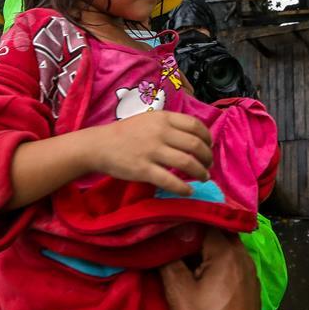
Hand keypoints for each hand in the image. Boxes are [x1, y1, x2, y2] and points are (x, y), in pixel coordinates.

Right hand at [86, 111, 212, 195]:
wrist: (99, 145)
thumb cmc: (126, 133)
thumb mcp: (149, 120)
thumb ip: (170, 125)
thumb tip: (195, 137)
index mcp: (163, 118)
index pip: (195, 125)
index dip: (207, 138)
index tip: (209, 147)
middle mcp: (160, 132)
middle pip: (195, 144)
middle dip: (207, 158)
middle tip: (208, 166)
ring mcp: (152, 151)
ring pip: (186, 162)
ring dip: (200, 172)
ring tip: (203, 178)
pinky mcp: (143, 169)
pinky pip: (170, 180)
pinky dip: (183, 188)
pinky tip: (188, 191)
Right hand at [160, 229, 259, 309]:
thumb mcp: (179, 293)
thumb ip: (170, 258)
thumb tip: (163, 235)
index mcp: (229, 253)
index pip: (205, 221)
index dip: (185, 219)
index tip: (167, 219)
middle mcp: (245, 258)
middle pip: (218, 233)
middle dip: (196, 232)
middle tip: (173, 235)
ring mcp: (251, 274)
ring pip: (226, 249)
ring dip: (206, 249)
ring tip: (183, 254)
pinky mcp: (250, 290)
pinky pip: (233, 265)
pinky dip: (216, 263)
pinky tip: (200, 274)